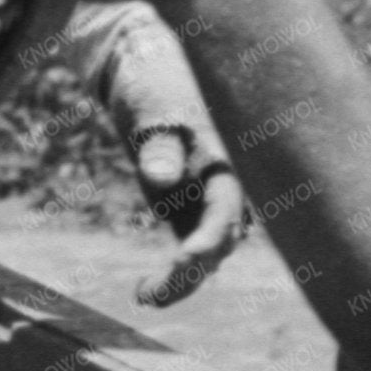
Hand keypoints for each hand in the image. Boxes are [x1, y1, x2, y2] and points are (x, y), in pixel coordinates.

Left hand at [92, 8, 251, 305]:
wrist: (148, 74)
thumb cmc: (156, 87)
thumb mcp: (154, 108)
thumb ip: (159, 145)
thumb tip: (160, 178)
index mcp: (228, 165)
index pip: (226, 212)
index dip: (208, 240)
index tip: (182, 260)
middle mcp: (227, 190)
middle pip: (219, 243)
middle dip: (190, 274)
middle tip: (152, 294)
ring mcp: (209, 203)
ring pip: (207, 256)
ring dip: (181, 282)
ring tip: (142, 296)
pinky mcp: (190, 211)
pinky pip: (189, 252)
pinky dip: (172, 275)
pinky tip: (143, 292)